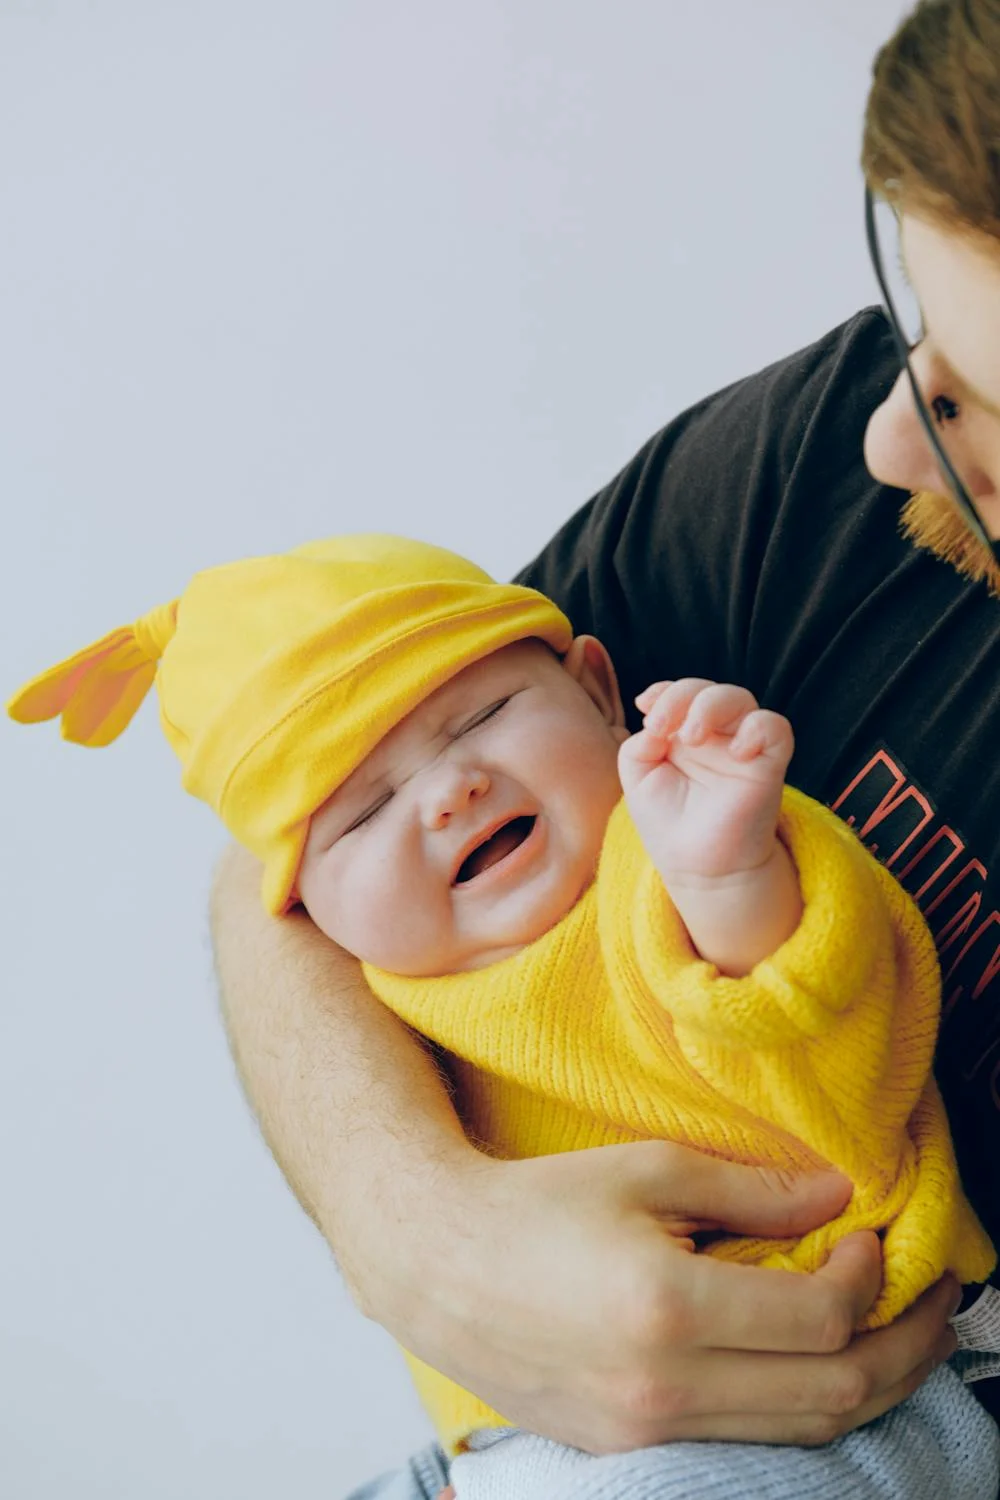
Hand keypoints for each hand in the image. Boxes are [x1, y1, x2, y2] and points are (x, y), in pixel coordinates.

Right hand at [388, 1140, 957, 1452]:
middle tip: (931, 1300)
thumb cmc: (534, 1205)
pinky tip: (815, 1366)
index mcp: (667, 1309)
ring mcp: (646, 1432)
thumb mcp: (644, 1170)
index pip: (819, 1317)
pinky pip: (747, 1443)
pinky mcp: (631, 1448)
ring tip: (896, 1338)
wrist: (437, 1264)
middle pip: (831, 1393)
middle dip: (901, 1347)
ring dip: (865, 1386)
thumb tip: (835, 1196)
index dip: (869, 1277)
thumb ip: (749, 1189)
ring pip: (798, 1431)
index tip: (872, 1235)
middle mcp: (664, 1387)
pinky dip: (799, 1408)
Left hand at [618, 679, 793, 882]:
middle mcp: (715, 735)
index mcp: (684, 733)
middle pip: (708, 690)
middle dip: (681, 696)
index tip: (645, 705)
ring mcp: (742, 747)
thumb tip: (655, 727)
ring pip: (740, 698)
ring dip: (711, 705)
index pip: (681, 693)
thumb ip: (637, 745)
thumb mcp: (637, 778)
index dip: (665, 690)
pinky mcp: (768, 764)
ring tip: (692, 736)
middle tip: (663, 726)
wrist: (696, 868)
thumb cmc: (667, 823)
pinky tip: (735, 751)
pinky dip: (757, 728)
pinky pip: (776, 727)